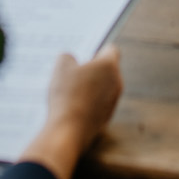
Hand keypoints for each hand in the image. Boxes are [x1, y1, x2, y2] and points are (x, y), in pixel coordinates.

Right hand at [18, 46, 123, 178]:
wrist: (68, 131)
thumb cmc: (67, 95)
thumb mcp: (61, 67)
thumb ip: (67, 56)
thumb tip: (70, 59)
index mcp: (109, 66)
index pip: (110, 49)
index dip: (97, 48)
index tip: (84, 52)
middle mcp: (116, 82)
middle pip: (106, 69)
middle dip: (90, 68)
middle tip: (71, 69)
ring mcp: (112, 101)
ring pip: (102, 87)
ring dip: (88, 86)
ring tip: (67, 89)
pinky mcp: (106, 117)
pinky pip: (97, 103)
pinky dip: (87, 102)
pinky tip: (70, 105)